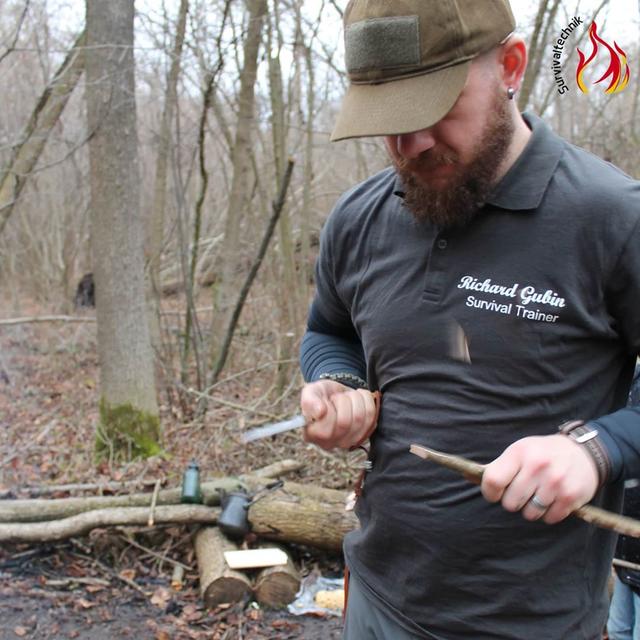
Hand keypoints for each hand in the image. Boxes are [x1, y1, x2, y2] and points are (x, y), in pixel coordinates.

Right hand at [300, 380, 376, 449]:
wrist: (336, 394)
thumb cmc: (321, 395)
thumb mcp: (310, 392)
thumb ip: (310, 401)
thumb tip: (320, 412)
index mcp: (312, 435)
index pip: (325, 431)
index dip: (328, 410)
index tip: (326, 401)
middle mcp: (329, 443)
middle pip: (344, 423)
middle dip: (342, 400)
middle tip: (337, 396)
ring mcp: (347, 442)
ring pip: (359, 418)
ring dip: (355, 399)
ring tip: (347, 396)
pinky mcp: (363, 435)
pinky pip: (371, 416)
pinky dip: (366, 400)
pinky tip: (357, 398)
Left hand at [481, 434, 598, 523]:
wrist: (583, 453)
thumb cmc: (542, 453)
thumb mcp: (518, 451)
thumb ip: (495, 467)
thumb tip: (467, 474)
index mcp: (519, 453)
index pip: (492, 480)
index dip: (490, 492)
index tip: (495, 494)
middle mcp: (537, 466)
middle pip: (510, 503)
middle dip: (513, 501)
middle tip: (523, 491)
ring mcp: (555, 482)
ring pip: (530, 514)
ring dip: (531, 509)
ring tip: (538, 495)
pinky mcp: (571, 497)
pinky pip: (549, 519)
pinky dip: (548, 514)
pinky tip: (552, 500)